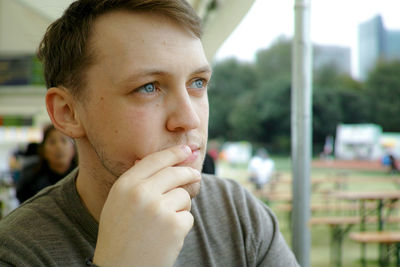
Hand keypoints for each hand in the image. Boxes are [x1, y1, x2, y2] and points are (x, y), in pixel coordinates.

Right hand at [93, 145, 199, 266]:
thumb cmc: (119, 235)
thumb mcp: (118, 203)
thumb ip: (137, 181)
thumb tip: (164, 161)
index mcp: (125, 185)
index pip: (155, 159)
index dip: (174, 153)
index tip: (186, 150)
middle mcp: (141, 193)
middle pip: (175, 173)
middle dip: (189, 172)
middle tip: (196, 175)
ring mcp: (159, 209)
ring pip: (183, 196)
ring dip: (180, 208)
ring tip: (163, 224)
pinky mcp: (174, 225)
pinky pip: (188, 217)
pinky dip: (181, 226)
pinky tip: (166, 237)